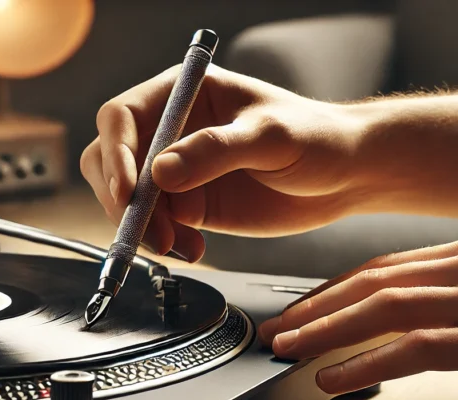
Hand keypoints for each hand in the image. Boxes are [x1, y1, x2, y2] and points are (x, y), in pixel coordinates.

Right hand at [80, 64, 364, 261]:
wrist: (347, 175)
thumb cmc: (318, 137)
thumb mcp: (272, 137)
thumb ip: (217, 151)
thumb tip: (162, 172)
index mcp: (185, 93)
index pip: (123, 118)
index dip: (117, 154)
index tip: (130, 191)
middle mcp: (171, 130)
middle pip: (110, 160)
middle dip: (121, 199)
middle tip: (150, 230)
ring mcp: (177, 169)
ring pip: (128, 199)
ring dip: (142, 227)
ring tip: (177, 245)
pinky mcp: (188, 205)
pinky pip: (155, 226)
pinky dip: (164, 242)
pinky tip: (193, 248)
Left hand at [258, 232, 457, 399]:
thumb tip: (406, 316)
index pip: (383, 266)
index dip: (333, 291)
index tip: (301, 311)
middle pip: (373, 281)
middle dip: (316, 307)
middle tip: (278, 330)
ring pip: (385, 308)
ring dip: (327, 331)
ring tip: (290, 351)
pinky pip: (416, 348)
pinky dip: (367, 362)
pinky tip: (335, 376)